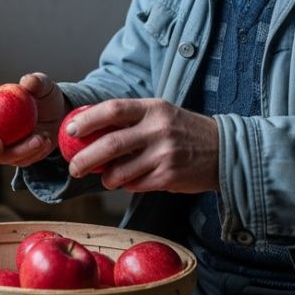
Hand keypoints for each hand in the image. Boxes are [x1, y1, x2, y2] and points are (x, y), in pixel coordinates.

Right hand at [0, 73, 67, 167]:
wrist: (59, 114)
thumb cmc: (44, 95)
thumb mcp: (43, 85)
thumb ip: (36, 82)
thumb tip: (27, 81)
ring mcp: (1, 145)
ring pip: (1, 156)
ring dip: (20, 151)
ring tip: (40, 138)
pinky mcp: (17, 157)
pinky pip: (21, 161)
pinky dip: (34, 153)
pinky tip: (47, 141)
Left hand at [65, 98, 218, 193]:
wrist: (224, 150)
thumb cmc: (184, 131)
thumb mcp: (161, 114)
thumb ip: (131, 119)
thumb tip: (90, 129)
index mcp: (153, 108)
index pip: (113, 110)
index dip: (87, 120)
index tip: (70, 130)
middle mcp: (158, 129)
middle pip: (110, 144)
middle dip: (85, 158)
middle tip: (73, 167)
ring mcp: (164, 154)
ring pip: (120, 171)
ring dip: (106, 178)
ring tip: (105, 179)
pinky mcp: (169, 176)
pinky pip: (136, 185)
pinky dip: (127, 186)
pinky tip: (129, 182)